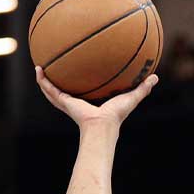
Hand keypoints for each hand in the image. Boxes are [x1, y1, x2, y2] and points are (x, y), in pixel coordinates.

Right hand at [36, 66, 157, 129]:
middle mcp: (77, 102)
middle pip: (66, 90)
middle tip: (56, 66)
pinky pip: (49, 89)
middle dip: (60, 79)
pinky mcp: (62, 101)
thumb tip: (155, 76)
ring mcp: (68, 102)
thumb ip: (142, 88)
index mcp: (90, 103)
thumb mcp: (131, 97)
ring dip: (45, 80)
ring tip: (40, 67)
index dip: (82, 83)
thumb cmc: (116, 116)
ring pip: (53, 90)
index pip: (84, 91)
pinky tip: (38, 69)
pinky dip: (42, 81)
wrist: (102, 126)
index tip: (79, 71)